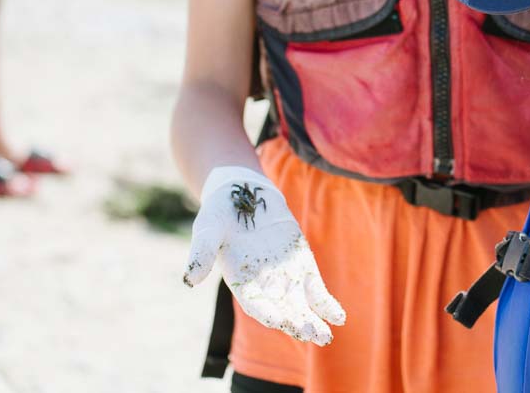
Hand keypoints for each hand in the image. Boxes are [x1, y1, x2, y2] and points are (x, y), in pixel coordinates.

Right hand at [183, 166, 345, 344]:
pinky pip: (316, 289)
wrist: (242, 192)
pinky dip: (326, 304)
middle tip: (313, 335)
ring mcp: (285, 277)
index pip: (255, 303)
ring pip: (301, 305)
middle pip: (282, 309)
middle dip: (297, 323)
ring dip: (313, 321)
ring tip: (326, 336)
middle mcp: (263, 285)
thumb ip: (201, 252)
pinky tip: (339, 317)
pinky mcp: (302, 265)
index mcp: (241, 281)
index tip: (279, 321)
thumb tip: (191, 280)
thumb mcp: (207, 228)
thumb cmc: (220, 213)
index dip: (267, 312)